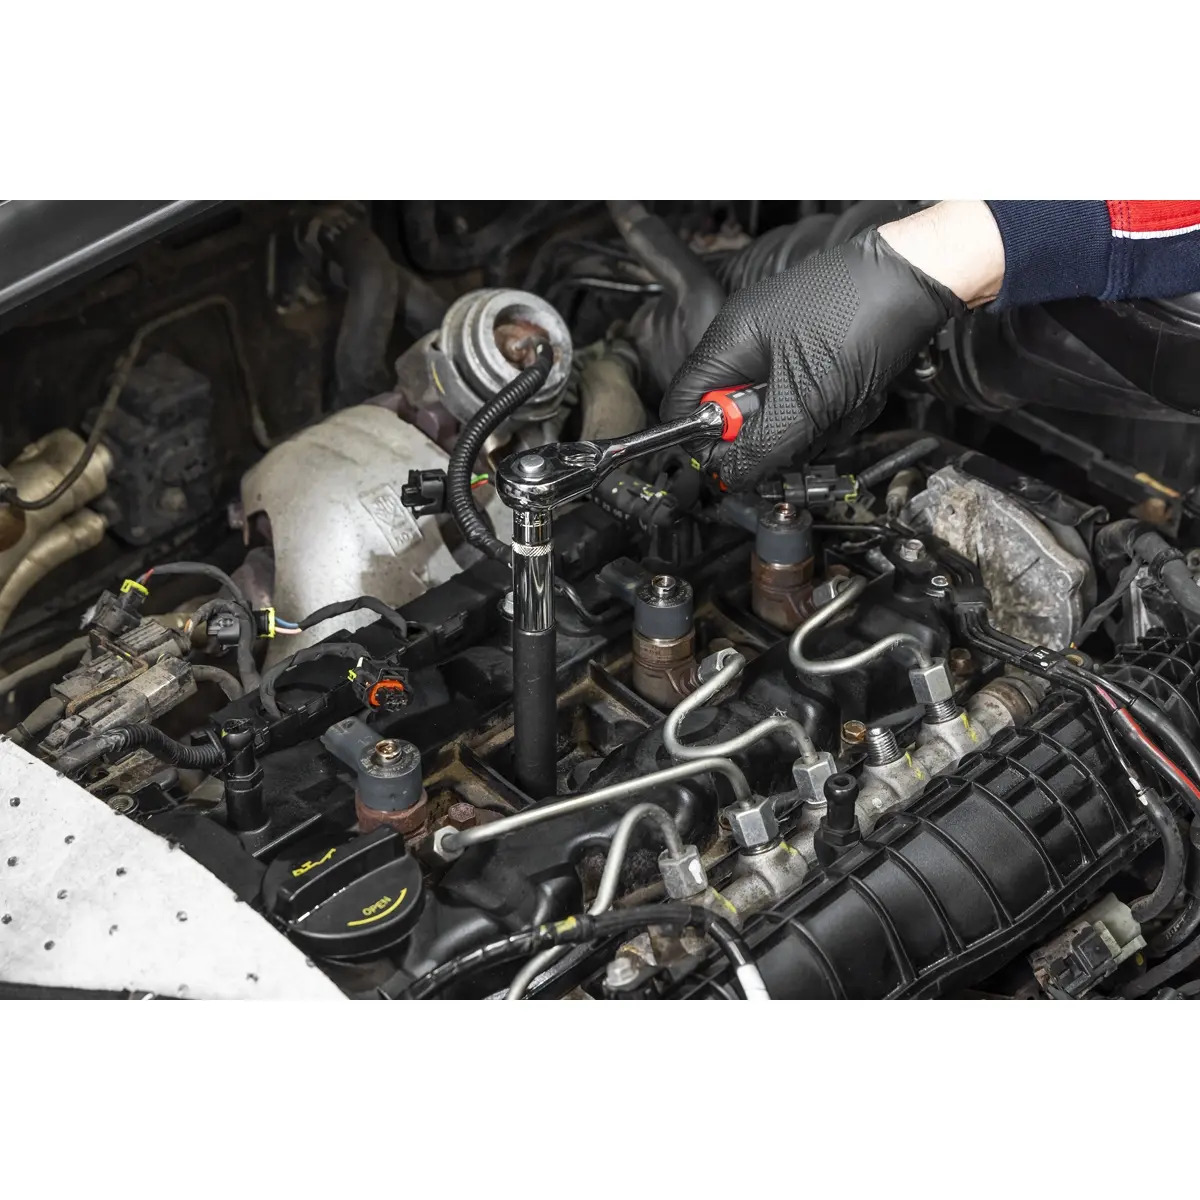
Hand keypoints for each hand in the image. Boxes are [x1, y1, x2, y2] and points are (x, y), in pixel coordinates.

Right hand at [663, 210, 995, 490]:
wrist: (926, 277)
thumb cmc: (866, 312)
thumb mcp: (807, 399)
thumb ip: (762, 445)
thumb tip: (731, 476)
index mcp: (729, 341)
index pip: (685, 405)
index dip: (704, 444)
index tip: (735, 464)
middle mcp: (749, 339)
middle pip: (736, 417)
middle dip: (774, 435)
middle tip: (804, 435)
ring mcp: (784, 343)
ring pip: (778, 414)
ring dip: (811, 425)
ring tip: (842, 407)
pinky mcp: (817, 349)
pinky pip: (810, 400)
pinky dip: (833, 409)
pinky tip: (857, 396)